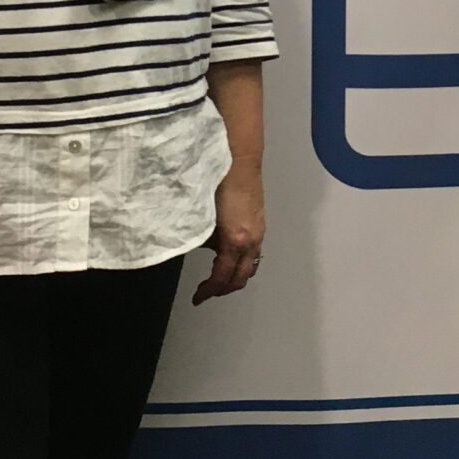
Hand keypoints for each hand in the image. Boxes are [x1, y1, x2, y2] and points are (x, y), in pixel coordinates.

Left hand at [194, 161, 263, 302]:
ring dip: (234, 276)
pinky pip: (254, 253)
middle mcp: (251, 241)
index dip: (209, 291)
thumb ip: (202, 237)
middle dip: (224, 289)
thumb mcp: (204, 216)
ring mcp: (259, 233)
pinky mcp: (260, 224)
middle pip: (241, 277)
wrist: (239, 160)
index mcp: (235, 240)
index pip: (222, 276)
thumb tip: (200, 246)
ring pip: (251, 266)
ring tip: (218, 277)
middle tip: (207, 292)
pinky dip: (241, 261)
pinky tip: (228, 253)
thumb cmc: (217, 184)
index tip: (197, 298)